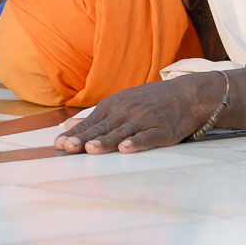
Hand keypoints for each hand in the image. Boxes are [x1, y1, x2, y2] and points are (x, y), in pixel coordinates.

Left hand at [55, 73, 223, 154]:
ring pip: (122, 133)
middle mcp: (127, 111)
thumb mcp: (121, 102)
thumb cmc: (151, 100)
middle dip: (84, 139)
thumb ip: (95, 117)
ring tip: (92, 149)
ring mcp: (145, 120)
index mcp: (115, 106)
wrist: (187, 95)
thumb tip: (67, 125)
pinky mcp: (162, 130)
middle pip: (102, 128)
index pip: (91, 123)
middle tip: (68, 148)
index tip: (58, 144)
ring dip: (106, 141)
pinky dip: (137, 143)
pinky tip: (126, 149)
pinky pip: (148, 137)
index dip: (75, 134)